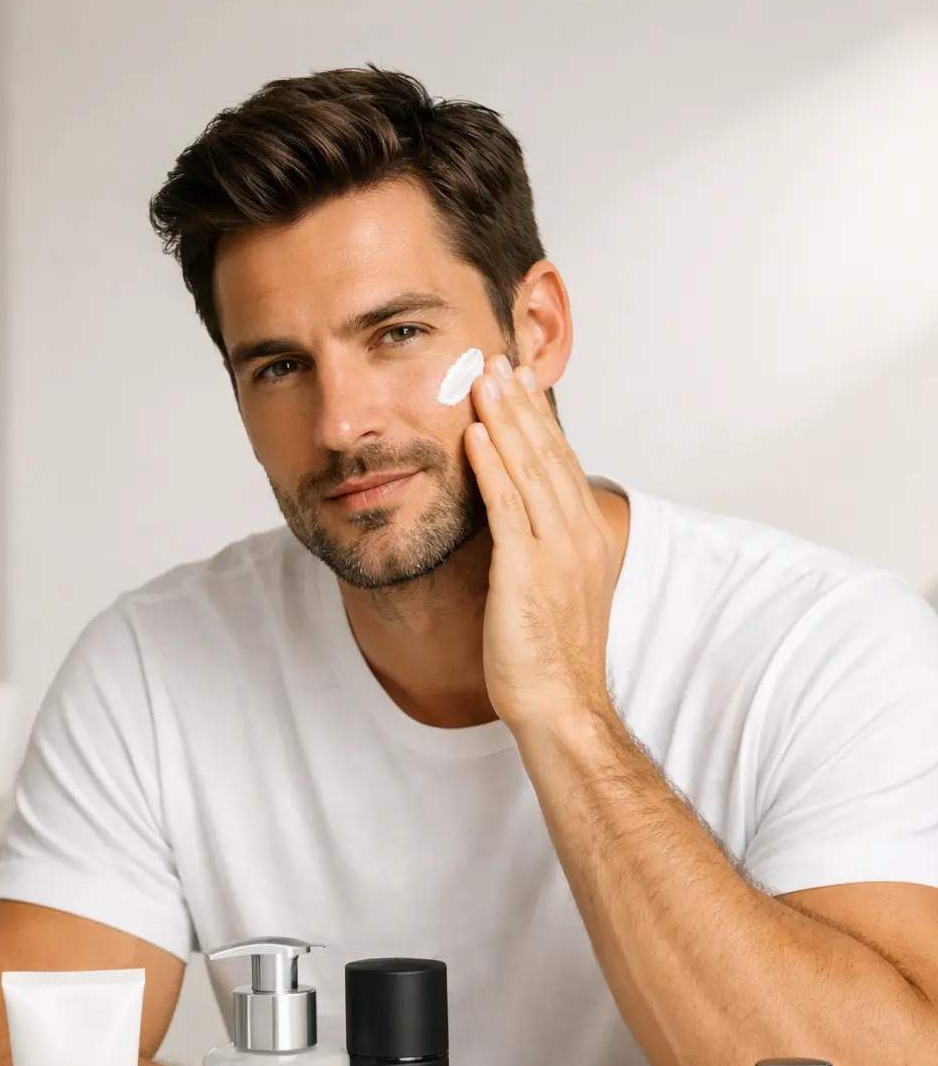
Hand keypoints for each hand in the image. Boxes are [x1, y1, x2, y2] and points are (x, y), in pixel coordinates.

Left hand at [465, 355, 617, 734]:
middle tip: (499, 361)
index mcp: (590, 538)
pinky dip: (491, 467)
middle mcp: (579, 536)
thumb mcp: (559, 591)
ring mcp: (556, 552)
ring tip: (483, 380)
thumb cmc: (553, 658)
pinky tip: (475, 435)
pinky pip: (507, 507)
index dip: (540, 421)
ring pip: (529, 470)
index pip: (563, 464)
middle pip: (548, 455)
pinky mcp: (526, 571)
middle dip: (522, 405)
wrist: (560, 703)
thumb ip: (547, 550)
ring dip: (505, 420)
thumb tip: (526, 526)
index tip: (521, 384)